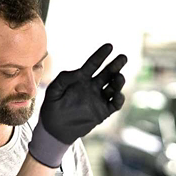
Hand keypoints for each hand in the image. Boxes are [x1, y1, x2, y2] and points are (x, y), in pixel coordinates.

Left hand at [29, 44, 126, 167]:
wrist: (54, 129)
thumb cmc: (52, 107)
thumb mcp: (53, 90)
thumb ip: (64, 78)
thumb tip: (79, 72)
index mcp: (81, 78)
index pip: (93, 64)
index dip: (101, 55)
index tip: (109, 46)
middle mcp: (92, 86)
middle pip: (107, 73)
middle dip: (116, 65)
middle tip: (123, 57)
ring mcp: (99, 99)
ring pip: (113, 87)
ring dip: (118, 81)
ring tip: (118, 77)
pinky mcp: (103, 111)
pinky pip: (115, 104)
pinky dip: (119, 99)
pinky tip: (118, 94)